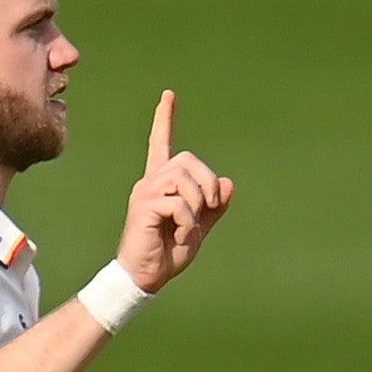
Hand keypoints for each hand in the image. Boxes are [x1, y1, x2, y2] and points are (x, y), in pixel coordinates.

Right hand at [117, 91, 233, 292]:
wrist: (147, 276)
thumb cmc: (169, 253)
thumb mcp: (200, 228)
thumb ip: (215, 207)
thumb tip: (228, 182)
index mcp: (162, 183)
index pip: (162, 143)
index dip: (165, 119)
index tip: (169, 95)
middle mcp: (151, 181)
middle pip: (187, 159)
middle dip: (208, 182)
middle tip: (211, 208)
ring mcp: (145, 191)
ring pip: (184, 178)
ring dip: (198, 204)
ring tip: (190, 226)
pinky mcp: (144, 206)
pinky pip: (179, 203)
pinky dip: (189, 222)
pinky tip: (181, 235)